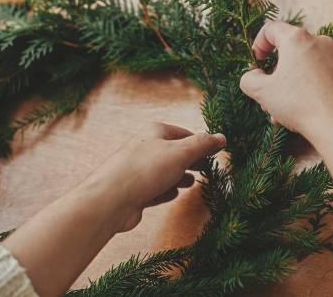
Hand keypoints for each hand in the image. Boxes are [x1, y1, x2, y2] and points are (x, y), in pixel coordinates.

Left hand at [80, 123, 225, 231]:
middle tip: (206, 168)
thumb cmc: (145, 169)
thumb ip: (202, 145)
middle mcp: (146, 148)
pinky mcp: (135, 191)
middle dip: (191, 161)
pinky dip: (166, 191)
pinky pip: (155, 189)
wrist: (111, 200)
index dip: (201, 142)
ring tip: (191, 182)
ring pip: (165, 172)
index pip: (184, 134)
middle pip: (174, 153)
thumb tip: (221, 137)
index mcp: (155, 132)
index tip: (215, 152)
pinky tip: (174, 194)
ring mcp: (139, 171)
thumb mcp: (181, 153)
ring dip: (179, 177)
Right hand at [240, 21, 332, 143]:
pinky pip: (319, 75)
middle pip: (288, 50)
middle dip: (274, 72)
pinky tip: (300, 112)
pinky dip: (306, 88)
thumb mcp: (261, 91)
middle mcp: (319, 41)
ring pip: (303, 66)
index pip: (271, 29)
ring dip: (289, 85)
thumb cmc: (299, 104)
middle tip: (266, 94)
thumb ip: (249, 79)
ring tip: (281, 111)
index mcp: (297, 38)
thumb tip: (253, 76)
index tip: (255, 64)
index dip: (257, 45)